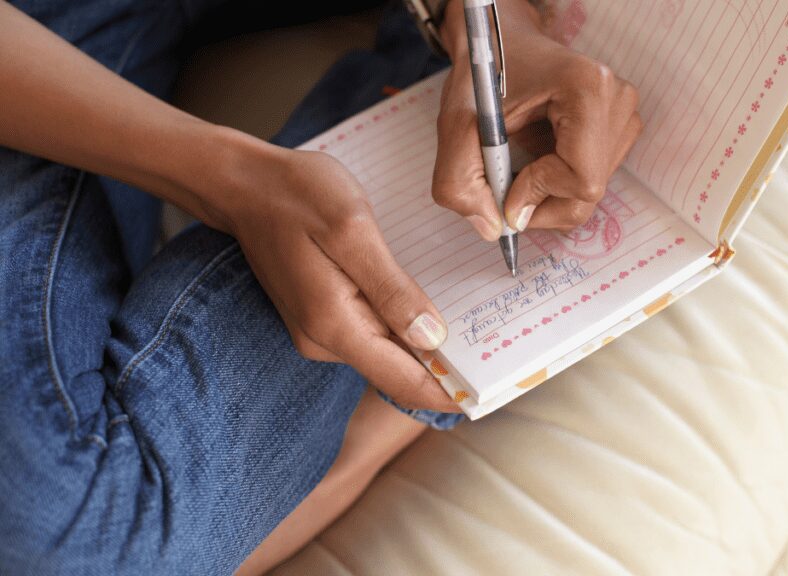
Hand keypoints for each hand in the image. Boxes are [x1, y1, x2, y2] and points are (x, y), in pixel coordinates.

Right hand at [0, 1, 455, 411]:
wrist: (243, 183)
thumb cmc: (298, 195)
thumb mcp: (352, 231)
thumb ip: (391, 289)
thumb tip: (431, 340)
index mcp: (335, 325)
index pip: (402, 382)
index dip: (448, 394)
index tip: (490, 395)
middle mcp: (325, 341)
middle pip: (397, 372)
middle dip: (445, 370)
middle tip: (498, 356)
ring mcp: (320, 331)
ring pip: (386, 352)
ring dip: (425, 347)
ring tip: (476, 330)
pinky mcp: (320, 315)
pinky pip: (371, 332)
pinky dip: (401, 326)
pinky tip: (427, 306)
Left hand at [433, 0, 642, 237]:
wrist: (502, 39)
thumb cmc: (483, 72)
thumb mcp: (456, 125)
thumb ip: (460, 184)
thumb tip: (495, 227)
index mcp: (587, 88)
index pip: (582, 179)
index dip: (539, 195)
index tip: (504, 188)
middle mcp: (617, 99)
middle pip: (590, 191)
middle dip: (542, 203)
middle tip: (506, 191)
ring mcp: (624, 111)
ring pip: (592, 189)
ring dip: (549, 193)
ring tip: (520, 164)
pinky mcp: (621, 123)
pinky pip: (594, 176)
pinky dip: (560, 182)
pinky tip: (538, 158)